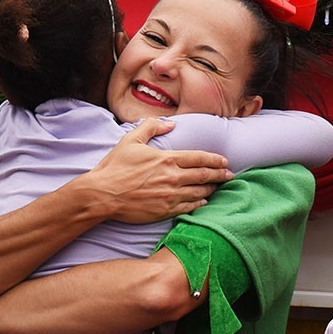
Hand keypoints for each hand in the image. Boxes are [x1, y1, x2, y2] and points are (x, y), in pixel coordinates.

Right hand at [78, 119, 231, 224]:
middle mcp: (172, 178)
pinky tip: (203, 202)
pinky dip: (199, 204)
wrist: (102, 194)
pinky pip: (189, 207)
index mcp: (166, 159)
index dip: (214, 159)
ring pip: (199, 192)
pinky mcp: (164, 210)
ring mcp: (170, 196)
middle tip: (230, 175)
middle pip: (204, 175)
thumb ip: (151, 127)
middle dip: (220, 175)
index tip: (224, 161)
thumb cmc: (114, 167)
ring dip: (212, 189)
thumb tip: (170, 123)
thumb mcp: (130, 140)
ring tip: (218, 187)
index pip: (199, 158)